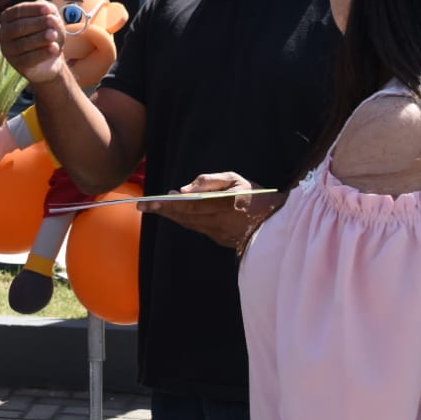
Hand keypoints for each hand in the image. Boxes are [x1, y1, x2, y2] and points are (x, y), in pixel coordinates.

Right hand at [0, 0, 67, 85]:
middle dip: (37, 23)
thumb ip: (49, 10)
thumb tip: (49, 9)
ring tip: (54, 35)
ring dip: (40, 38)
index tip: (48, 9)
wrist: (49, 56)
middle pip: (18, 27)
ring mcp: (8, 50)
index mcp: (7, 18)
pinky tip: (54, 48)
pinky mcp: (17, 64)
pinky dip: (42, 53)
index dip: (33, 9)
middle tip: (53, 22)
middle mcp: (3, 34)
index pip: (18, 11)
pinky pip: (28, 59)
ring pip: (22, 44)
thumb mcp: (50, 18)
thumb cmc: (47, 31)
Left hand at [142, 171, 287, 253]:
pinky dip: (184, 221)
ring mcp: (218, 234)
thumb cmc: (256, 195)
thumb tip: (184, 189)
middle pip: (184, 217)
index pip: (188, 206)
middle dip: (163, 211)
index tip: (150, 201)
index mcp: (223, 206)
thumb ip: (209, 181)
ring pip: (188, 225)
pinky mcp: (220, 240)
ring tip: (156, 207)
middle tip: (143, 206)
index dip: (168, 205)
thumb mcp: (236, 179)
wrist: (277, 223)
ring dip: (171, 217)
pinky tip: (177, 214)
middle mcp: (218, 223)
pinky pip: (197, 229)